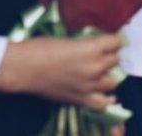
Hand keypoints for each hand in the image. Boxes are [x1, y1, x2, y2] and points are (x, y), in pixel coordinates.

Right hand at [0, 33, 122, 108]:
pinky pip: (103, 102)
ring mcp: (90, 85)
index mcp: (93, 47)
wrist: (24, 68)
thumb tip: (96, 44)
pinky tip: (108, 95)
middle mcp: (96, 66)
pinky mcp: (81, 99)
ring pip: (112, 80)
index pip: (117, 42)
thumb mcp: (69, 38)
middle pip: (115, 60)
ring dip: (107, 74)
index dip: (113, 40)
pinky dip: (107, 99)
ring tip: (99, 72)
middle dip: (109, 56)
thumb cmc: (41, 47)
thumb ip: (86, 43)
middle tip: (100, 54)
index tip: (110, 39)